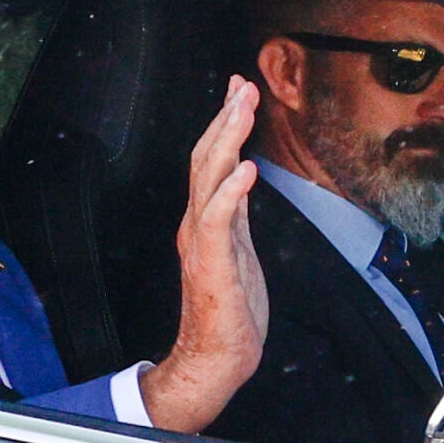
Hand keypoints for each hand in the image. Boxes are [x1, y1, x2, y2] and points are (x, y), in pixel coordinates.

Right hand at [141, 74, 266, 433]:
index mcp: (204, 219)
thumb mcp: (238, 249)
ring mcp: (201, 242)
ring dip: (226, 140)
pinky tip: (247, 168)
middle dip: (226, 118)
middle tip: (242, 85)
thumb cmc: (230, 310)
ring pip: (208, 179)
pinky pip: (219, 221)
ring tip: (242, 108)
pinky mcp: (212, 264)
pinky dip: (231, 192)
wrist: (216, 358)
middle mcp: (197, 223)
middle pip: (205, 158)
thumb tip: (243, 175)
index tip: (238, 87)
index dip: (223, 122)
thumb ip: (237, 212)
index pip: (209, 159)